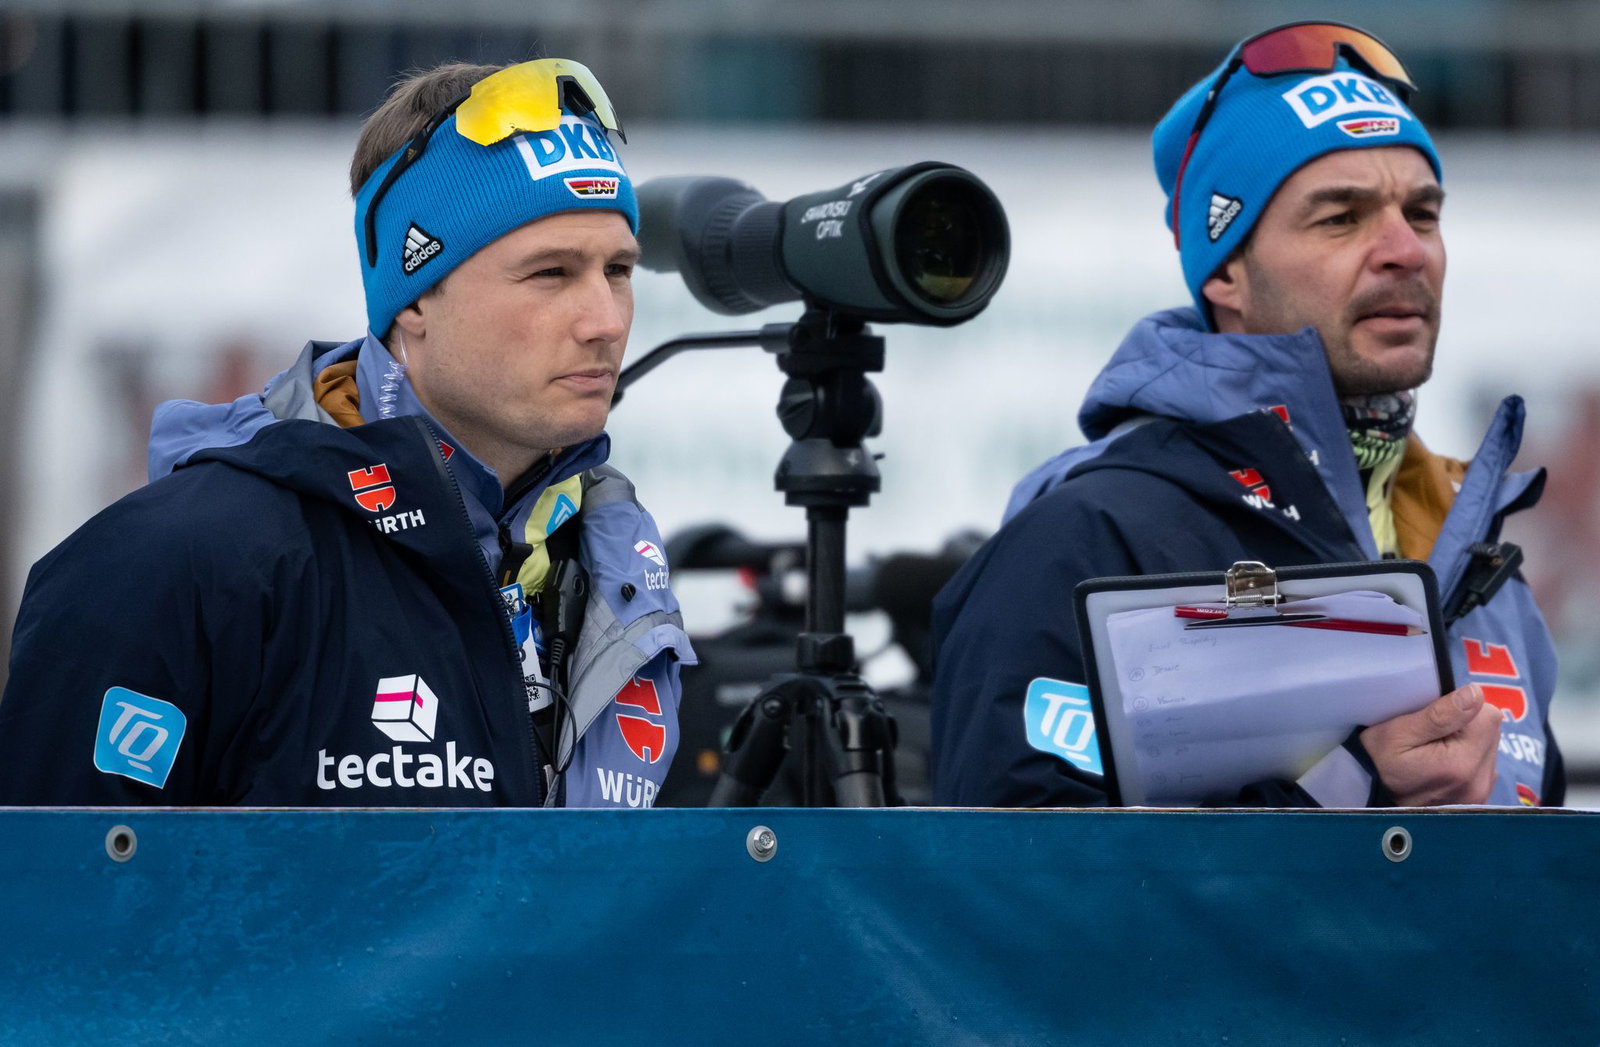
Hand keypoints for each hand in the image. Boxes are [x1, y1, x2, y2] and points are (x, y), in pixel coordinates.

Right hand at [1359, 684, 1501, 805]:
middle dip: (1466, 727)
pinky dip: (1466, 761)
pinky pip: (1483, 767)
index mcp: (1462, 763)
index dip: (1461, 710)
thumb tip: (1475, 694)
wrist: (1366, 799)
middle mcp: (1479, 782)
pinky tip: (1442, 767)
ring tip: (1434, 751)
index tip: (1432, 721)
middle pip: (1491, 733)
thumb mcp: (1397, 733)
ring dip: (1467, 743)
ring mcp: (1480, 795)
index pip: (1487, 716)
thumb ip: (1439, 715)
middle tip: (1431, 736)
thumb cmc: (1377, 761)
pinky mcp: (1478, 801)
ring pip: (1489, 748)